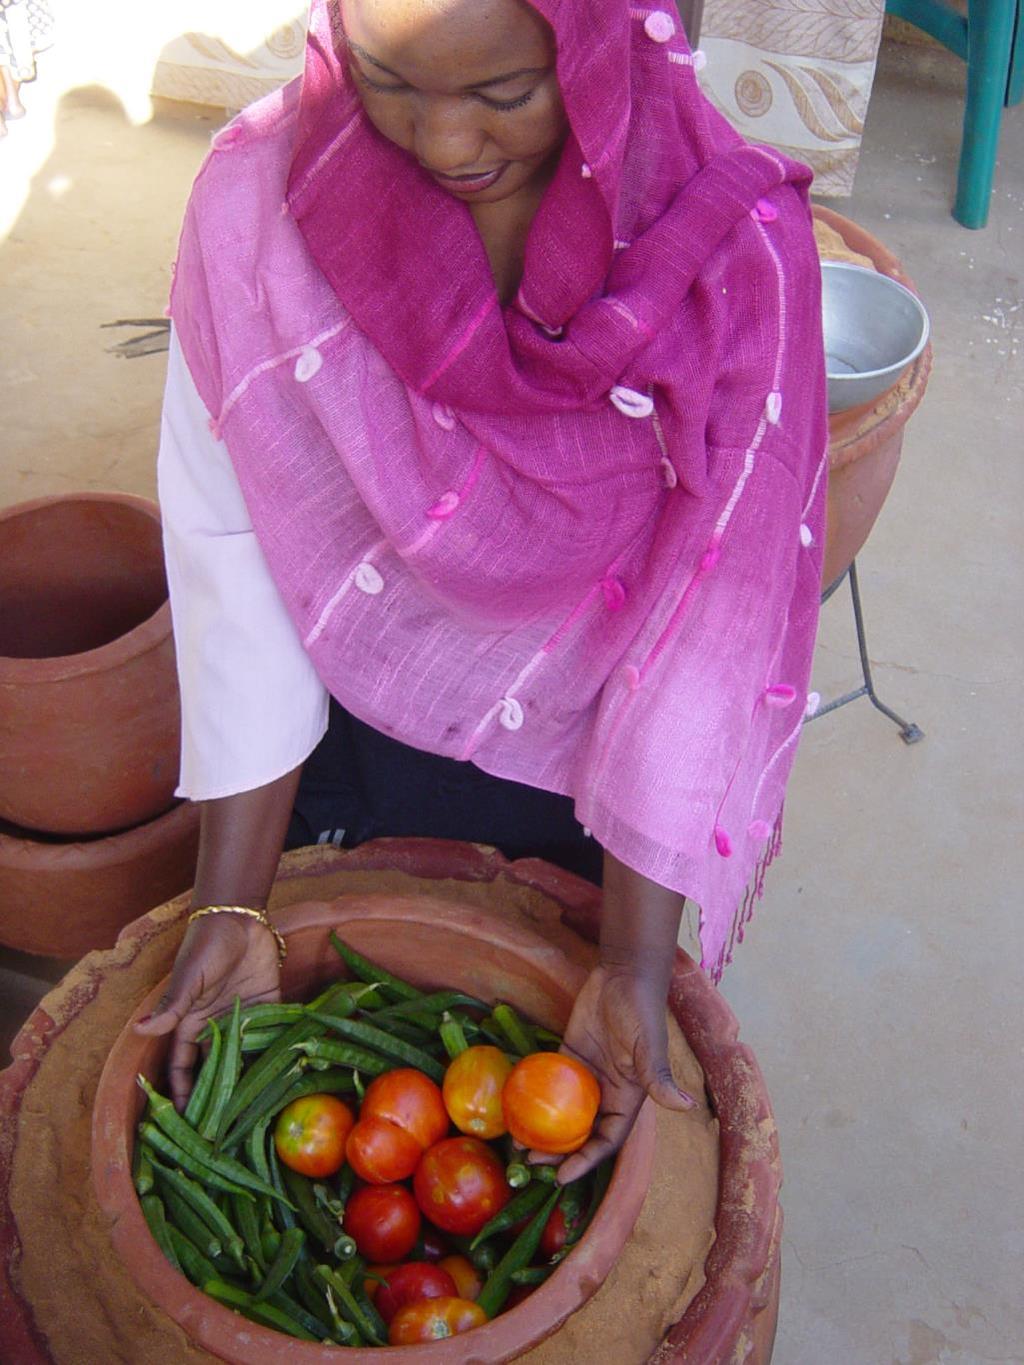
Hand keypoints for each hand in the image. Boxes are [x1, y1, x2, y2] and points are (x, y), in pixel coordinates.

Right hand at [134, 913, 280, 1109]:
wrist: (240, 918)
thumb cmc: (206, 945)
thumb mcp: (188, 976)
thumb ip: (172, 1005)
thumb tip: (141, 1030)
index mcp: (191, 1022)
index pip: (183, 1065)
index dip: (182, 1091)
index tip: (184, 1120)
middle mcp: (216, 1026)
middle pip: (214, 1068)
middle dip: (216, 1096)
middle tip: (223, 1130)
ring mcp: (243, 1019)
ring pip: (243, 1058)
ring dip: (247, 1081)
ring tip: (253, 1114)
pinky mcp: (269, 1008)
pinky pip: (271, 1037)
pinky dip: (275, 1056)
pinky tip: (283, 1080)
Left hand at [536, 962, 694, 1182]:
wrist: (624, 973)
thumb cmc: (642, 1008)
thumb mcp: (650, 1044)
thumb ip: (659, 1076)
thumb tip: (685, 1106)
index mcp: (628, 1097)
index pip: (607, 1140)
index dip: (586, 1161)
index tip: (561, 1177)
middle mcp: (606, 1092)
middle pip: (581, 1132)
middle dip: (558, 1152)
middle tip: (530, 1161)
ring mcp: (586, 1075)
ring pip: (562, 1112)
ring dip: (543, 1129)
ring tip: (517, 1143)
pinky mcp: (569, 1055)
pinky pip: (549, 1083)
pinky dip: (533, 1097)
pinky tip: (514, 1107)